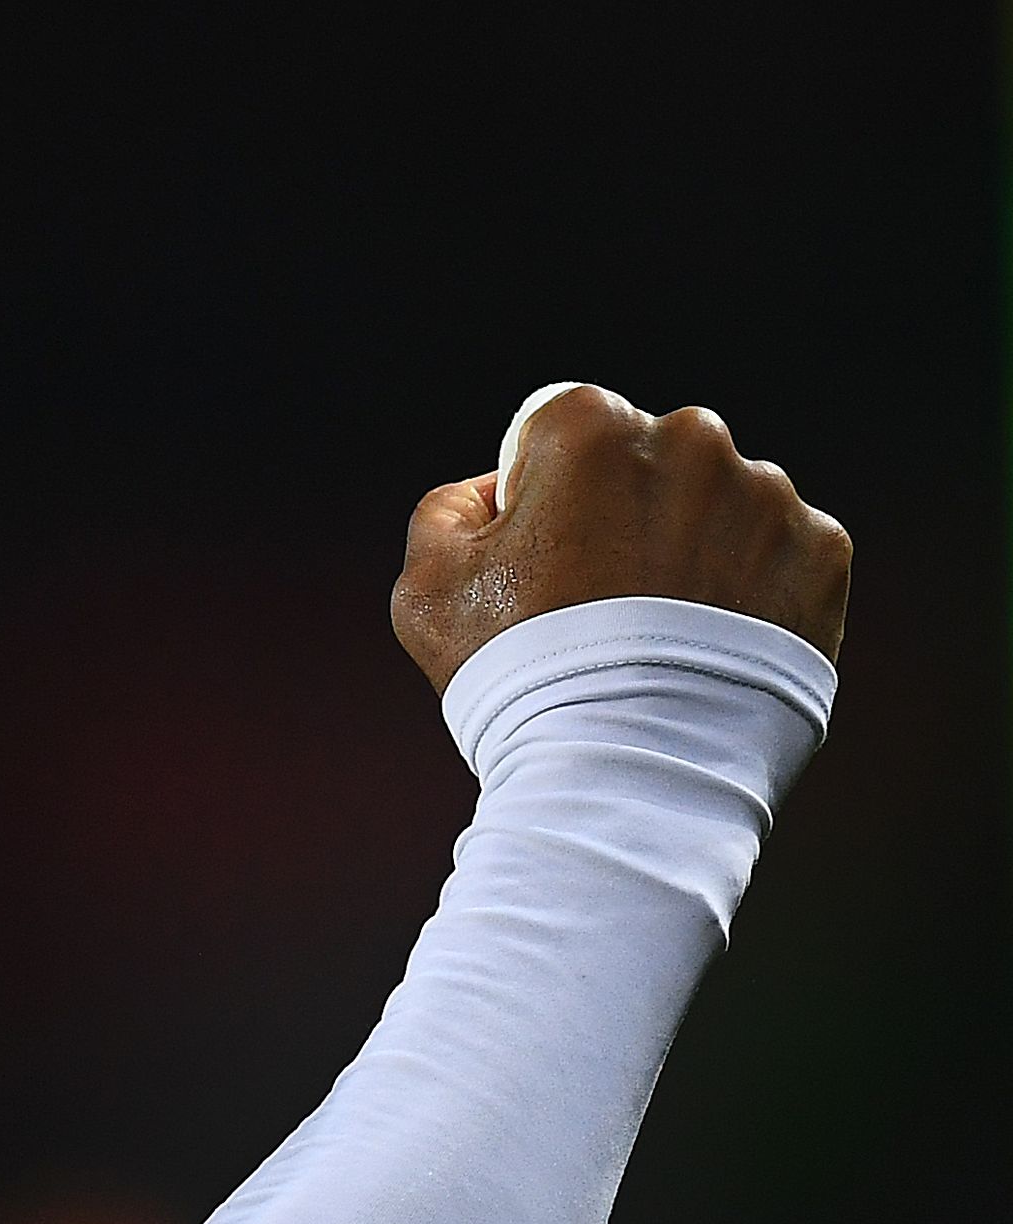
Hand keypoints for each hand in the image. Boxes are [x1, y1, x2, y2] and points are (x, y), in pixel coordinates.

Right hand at [390, 386, 850, 693]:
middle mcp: (692, 438)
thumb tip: (488, 492)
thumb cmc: (516, 675)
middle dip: (624, 516)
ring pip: (720, 506)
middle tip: (601, 609)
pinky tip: (712, 649)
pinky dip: (753, 592)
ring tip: (662, 640)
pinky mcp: (822, 552)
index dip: (536, 496)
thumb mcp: (428, 588)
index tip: (539, 562)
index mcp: (590, 428)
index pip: (555, 429)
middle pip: (648, 461)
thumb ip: (448, 510)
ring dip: (693, 551)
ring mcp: (768, 495)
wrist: (631, 768)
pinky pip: (780, 556)